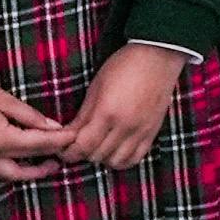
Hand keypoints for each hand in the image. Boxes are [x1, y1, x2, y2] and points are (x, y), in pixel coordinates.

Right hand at [0, 84, 76, 183]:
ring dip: (31, 173)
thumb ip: (30, 116)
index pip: (39, 145)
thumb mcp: (5, 101)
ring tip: (47, 164)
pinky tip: (21, 165)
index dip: (59, 141)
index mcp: (1, 141)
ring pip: (11, 176)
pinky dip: (12, 172)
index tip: (73, 136)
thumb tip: (53, 126)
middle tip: (65, 153)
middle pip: (28, 164)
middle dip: (49, 160)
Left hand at [60, 48, 186, 169]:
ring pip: (115, 162)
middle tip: (75, 144)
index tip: (61, 147)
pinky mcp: (152, 133)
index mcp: (107, 113)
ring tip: (96, 146)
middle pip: (96, 156)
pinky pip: (135, 158)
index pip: (82, 146)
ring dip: (101, 158)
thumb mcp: (96, 88)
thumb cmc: (124, 66)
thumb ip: (83, 116)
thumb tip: (69, 135)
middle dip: (81, 153)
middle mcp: (125, 127)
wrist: (158, 57)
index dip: (67, 151)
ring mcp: (141, 132)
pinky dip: (121, 159)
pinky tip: (114, 149)